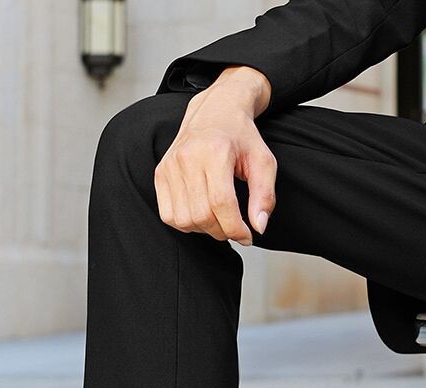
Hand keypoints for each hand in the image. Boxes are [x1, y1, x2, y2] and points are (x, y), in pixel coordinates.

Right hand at [155, 66, 275, 245]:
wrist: (215, 111)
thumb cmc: (241, 137)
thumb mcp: (264, 162)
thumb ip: (265, 196)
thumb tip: (259, 227)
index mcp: (215, 151)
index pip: (222, 204)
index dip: (236, 229)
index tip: (247, 236)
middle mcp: (187, 157)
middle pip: (203, 215)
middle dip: (223, 231)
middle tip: (235, 228)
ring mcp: (170, 166)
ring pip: (185, 220)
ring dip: (205, 229)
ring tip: (219, 219)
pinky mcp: (160, 173)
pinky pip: (169, 215)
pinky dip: (187, 224)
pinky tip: (201, 214)